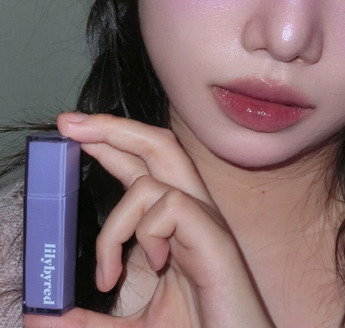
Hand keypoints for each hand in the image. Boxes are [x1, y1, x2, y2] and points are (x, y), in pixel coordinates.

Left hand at [23, 113, 273, 327]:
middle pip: (159, 145)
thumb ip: (90, 320)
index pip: (142, 167)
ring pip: (157, 173)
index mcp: (176, 225)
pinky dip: (147, 234)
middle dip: (113, 128)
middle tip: (70, 123)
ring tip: (108, 274)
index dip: (110, 142)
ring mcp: (206, 223)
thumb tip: (42, 317)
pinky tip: (156, 267)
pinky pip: (171, 206)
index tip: (74, 129)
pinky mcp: (215, 240)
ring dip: (117, 221)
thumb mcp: (132, 327)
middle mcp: (194, 213)